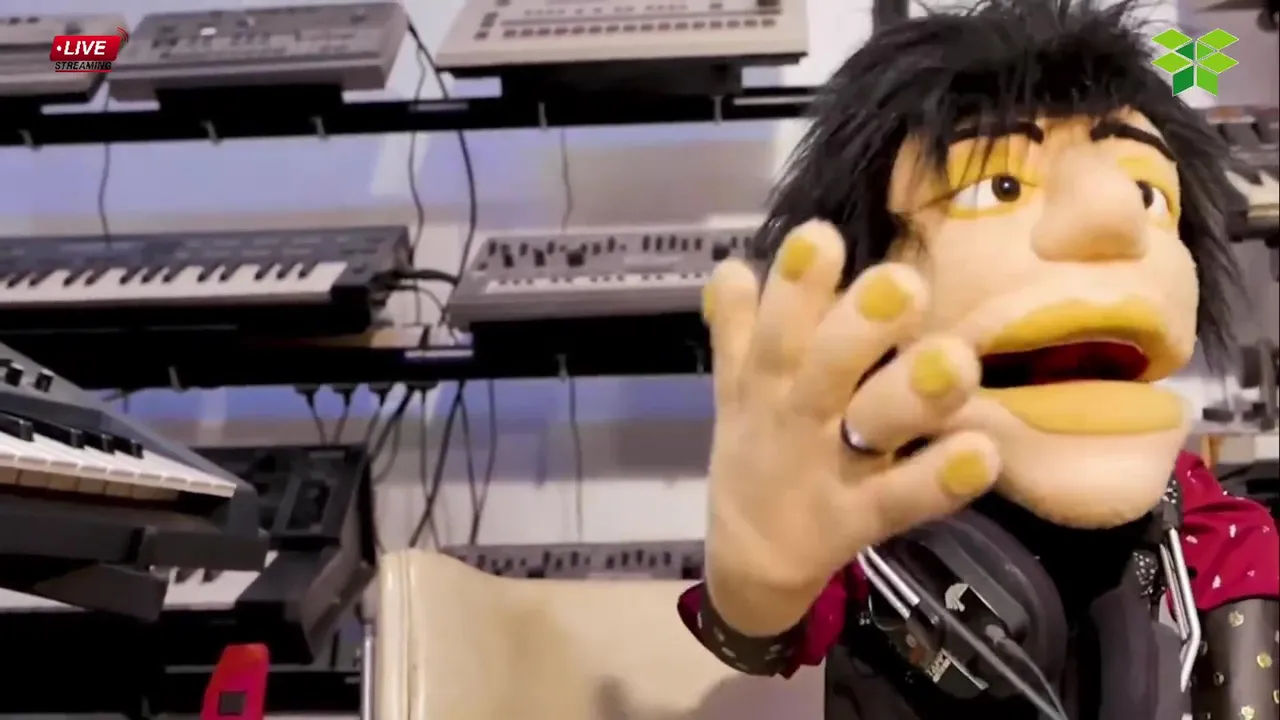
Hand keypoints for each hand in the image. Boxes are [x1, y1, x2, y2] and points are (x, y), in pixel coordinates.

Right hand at [702, 220, 999, 634]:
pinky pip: (903, 499)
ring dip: (911, 394)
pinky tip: (981, 452)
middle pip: (826, 366)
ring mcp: (832, 469)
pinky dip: (938, 481)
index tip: (821, 234)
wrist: (749, 557)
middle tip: (904, 283)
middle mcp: (798, 418)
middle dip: (861, 325)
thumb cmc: (759, 450)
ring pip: (873, 426)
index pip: (776, 324)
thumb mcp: (736, 389)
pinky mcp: (862, 520)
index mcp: (767, 382)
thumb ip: (737, 328)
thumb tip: (731, 266)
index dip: (795, 283)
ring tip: (955, 359)